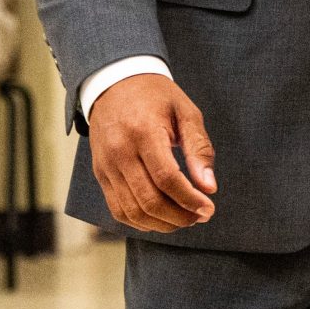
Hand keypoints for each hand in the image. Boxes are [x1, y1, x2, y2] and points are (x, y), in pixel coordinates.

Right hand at [88, 74, 216, 232]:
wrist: (115, 84)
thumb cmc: (157, 97)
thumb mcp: (186, 112)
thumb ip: (199, 149)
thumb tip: (209, 187)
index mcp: (144, 132)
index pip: (167, 178)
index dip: (189, 199)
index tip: (209, 209)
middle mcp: (120, 152)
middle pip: (148, 200)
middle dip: (179, 216)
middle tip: (200, 216)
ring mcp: (106, 166)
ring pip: (131, 211)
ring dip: (161, 224)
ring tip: (185, 219)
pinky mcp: (100, 174)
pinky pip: (117, 209)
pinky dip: (140, 221)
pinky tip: (161, 218)